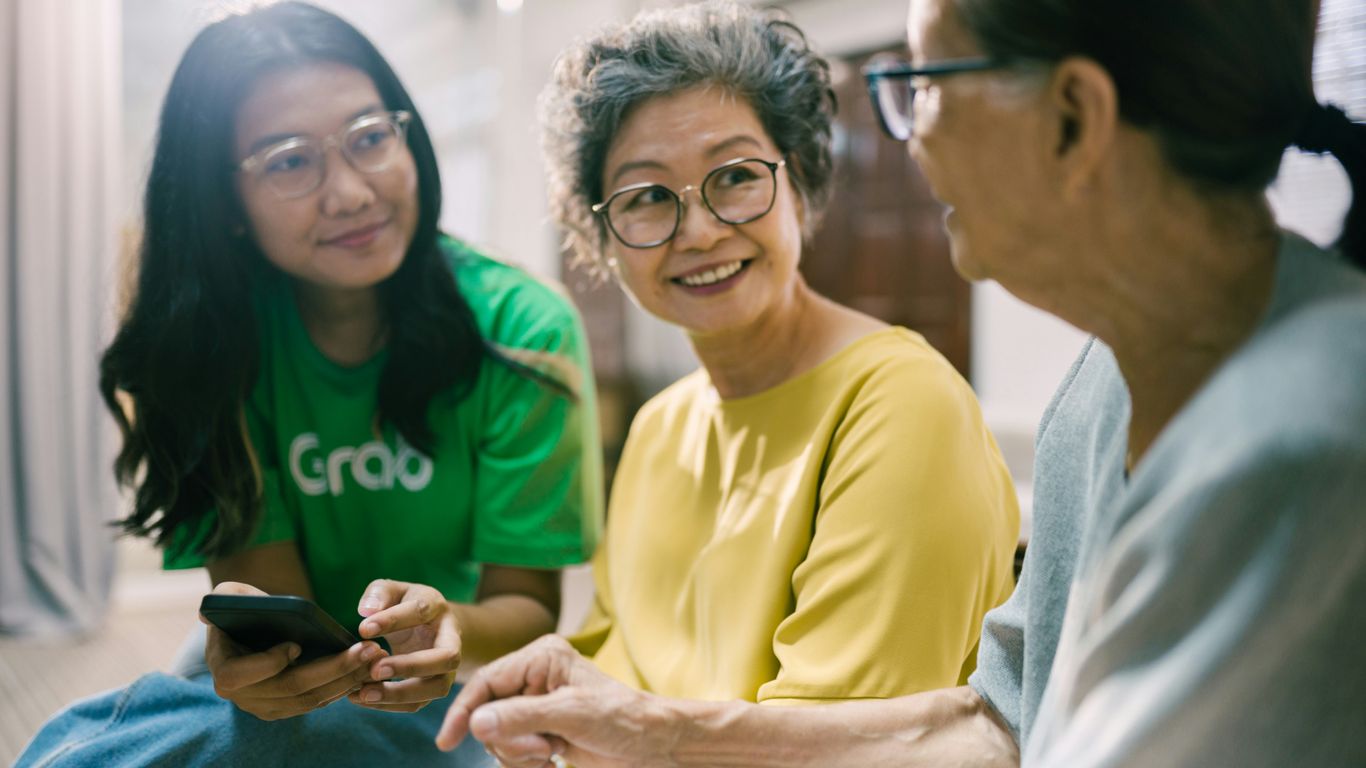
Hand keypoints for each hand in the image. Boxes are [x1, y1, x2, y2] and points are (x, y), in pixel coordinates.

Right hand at [201, 581, 386, 720]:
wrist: (249, 631)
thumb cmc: (241, 608)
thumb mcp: (231, 595)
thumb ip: (225, 598)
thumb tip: (208, 612)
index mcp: (223, 669)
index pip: (240, 676)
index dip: (268, 663)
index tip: (296, 645)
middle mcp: (241, 695)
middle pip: (289, 688)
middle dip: (332, 669)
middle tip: (365, 649)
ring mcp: (264, 706)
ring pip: (309, 700)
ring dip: (346, 679)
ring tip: (373, 657)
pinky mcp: (285, 709)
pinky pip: (316, 702)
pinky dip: (342, 687)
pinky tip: (365, 669)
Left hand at [347, 579, 461, 711]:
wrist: (429, 627)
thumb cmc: (404, 606)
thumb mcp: (392, 591)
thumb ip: (379, 593)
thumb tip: (366, 611)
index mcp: (438, 608)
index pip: (421, 611)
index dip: (393, 620)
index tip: (363, 629)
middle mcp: (451, 639)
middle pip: (447, 657)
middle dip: (411, 666)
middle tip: (375, 670)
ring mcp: (447, 667)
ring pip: (438, 687)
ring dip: (402, 693)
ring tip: (366, 693)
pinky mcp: (434, 687)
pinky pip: (419, 702)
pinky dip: (392, 705)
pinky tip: (364, 698)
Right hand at [436, 635, 679, 767]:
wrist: (652, 745)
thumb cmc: (620, 719)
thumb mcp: (570, 715)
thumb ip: (521, 717)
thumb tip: (476, 723)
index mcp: (542, 657)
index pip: (487, 682)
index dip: (465, 711)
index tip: (447, 741)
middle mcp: (536, 677)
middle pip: (488, 713)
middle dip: (508, 740)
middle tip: (542, 749)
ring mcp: (538, 705)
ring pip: (498, 736)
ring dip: (519, 755)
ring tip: (552, 755)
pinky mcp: (543, 729)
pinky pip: (512, 750)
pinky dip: (526, 763)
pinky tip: (552, 763)